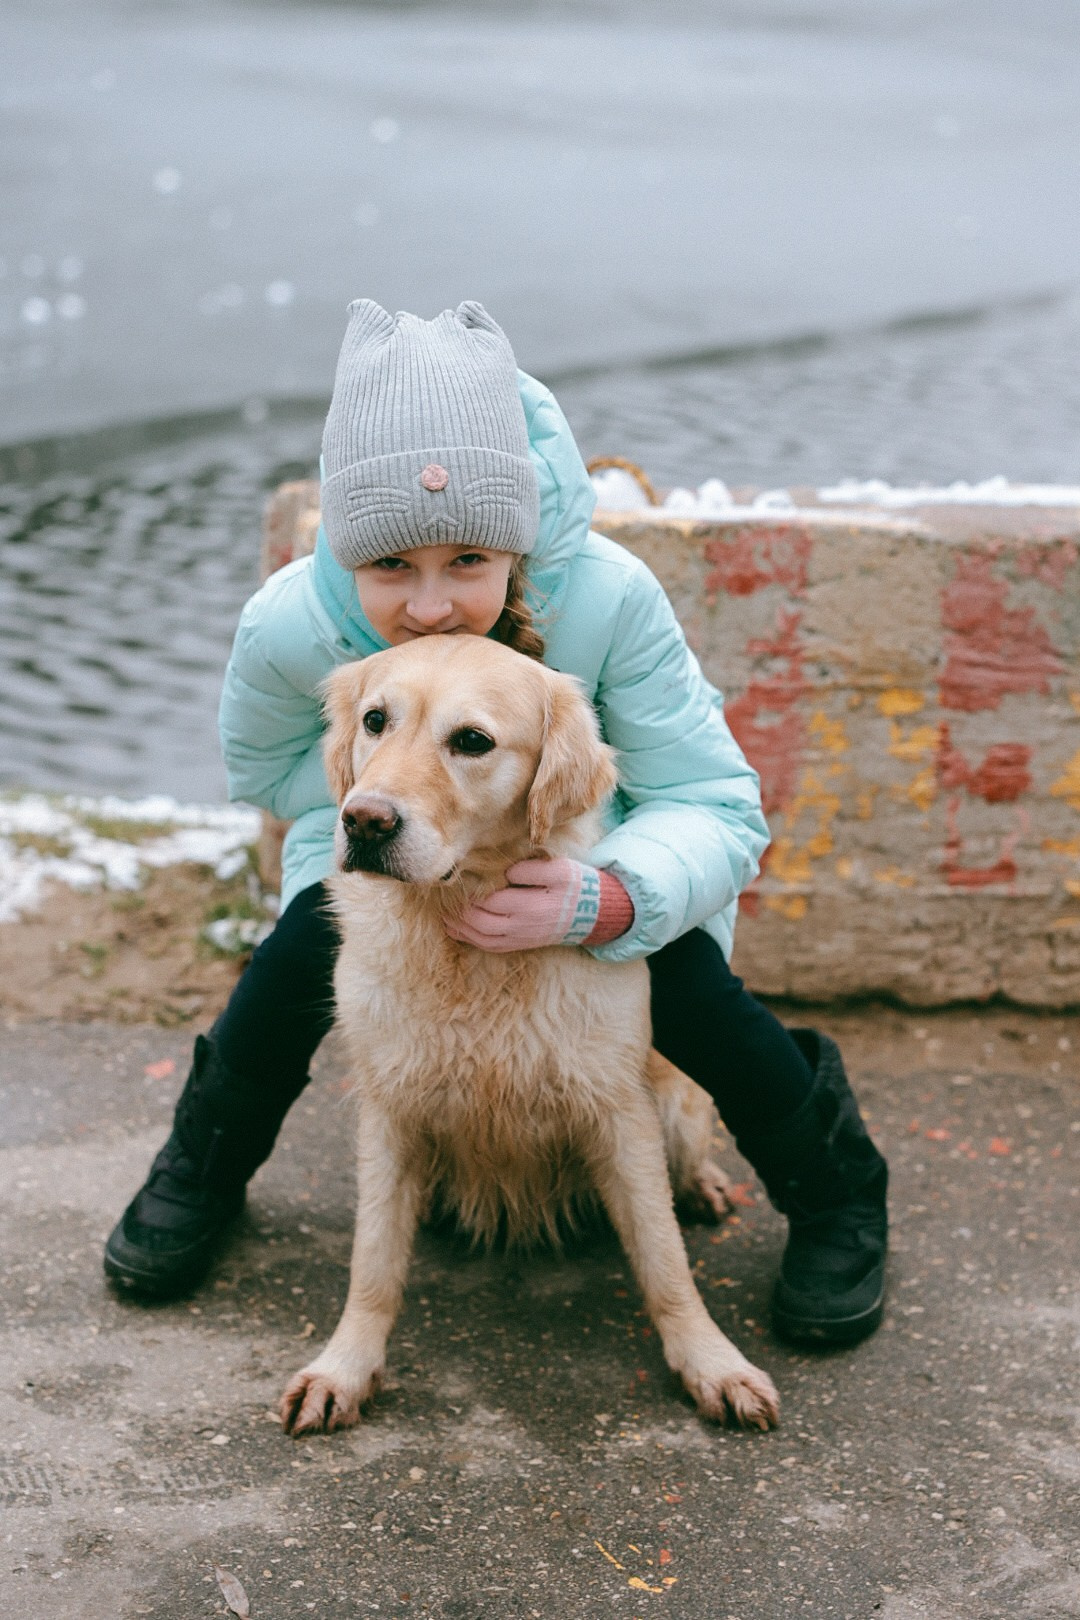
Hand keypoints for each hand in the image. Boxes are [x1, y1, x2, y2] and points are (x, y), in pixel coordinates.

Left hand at [445, 858, 633, 951]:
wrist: (591, 913)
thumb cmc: (574, 886)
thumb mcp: (558, 870)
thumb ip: (530, 870)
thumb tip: (504, 872)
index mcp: (530, 906)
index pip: (491, 902)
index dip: (471, 894)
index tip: (457, 882)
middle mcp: (521, 927)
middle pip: (481, 924)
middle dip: (460, 914)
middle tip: (444, 900)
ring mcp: (520, 939)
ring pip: (482, 939)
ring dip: (461, 929)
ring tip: (445, 917)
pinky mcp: (521, 944)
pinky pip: (491, 946)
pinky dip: (472, 940)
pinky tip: (459, 931)